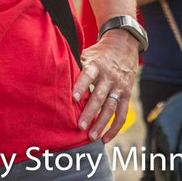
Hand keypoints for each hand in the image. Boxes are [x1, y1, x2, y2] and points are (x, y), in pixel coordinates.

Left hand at [73, 28, 137, 142]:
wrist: (124, 43)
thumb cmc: (99, 52)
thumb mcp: (88, 53)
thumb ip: (76, 66)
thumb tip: (55, 78)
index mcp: (97, 64)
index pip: (88, 75)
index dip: (81, 86)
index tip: (73, 98)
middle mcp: (109, 76)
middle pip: (99, 96)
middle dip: (90, 112)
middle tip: (80, 126)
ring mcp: (119, 86)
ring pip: (111, 107)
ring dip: (101, 123)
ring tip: (91, 136)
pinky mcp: (126, 93)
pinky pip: (122, 113)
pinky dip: (115, 127)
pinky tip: (105, 138)